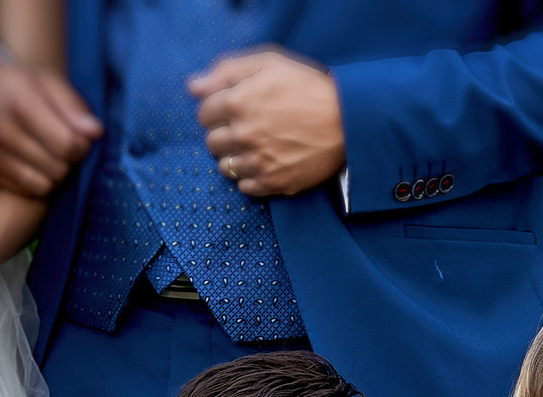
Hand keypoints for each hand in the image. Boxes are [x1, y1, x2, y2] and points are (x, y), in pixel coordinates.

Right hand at [0, 58, 101, 196]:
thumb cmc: (16, 85)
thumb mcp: (45, 82)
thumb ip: (72, 106)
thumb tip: (95, 132)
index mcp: (21, 106)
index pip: (67, 144)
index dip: (82, 146)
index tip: (79, 138)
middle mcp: (4, 134)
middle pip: (58, 167)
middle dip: (69, 160)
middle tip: (63, 145)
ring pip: (45, 184)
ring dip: (54, 173)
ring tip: (49, 155)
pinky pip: (27, 191)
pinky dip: (37, 182)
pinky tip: (33, 164)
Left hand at [190, 49, 344, 198]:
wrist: (348, 120)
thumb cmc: (309, 86)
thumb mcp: (269, 63)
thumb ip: (226, 71)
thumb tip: (193, 87)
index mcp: (238, 102)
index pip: (203, 113)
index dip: (217, 109)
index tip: (235, 108)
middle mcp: (243, 135)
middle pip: (211, 142)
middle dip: (224, 133)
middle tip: (248, 127)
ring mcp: (258, 162)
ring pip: (225, 167)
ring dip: (235, 157)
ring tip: (257, 146)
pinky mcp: (274, 183)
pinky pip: (245, 187)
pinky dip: (251, 177)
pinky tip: (266, 162)